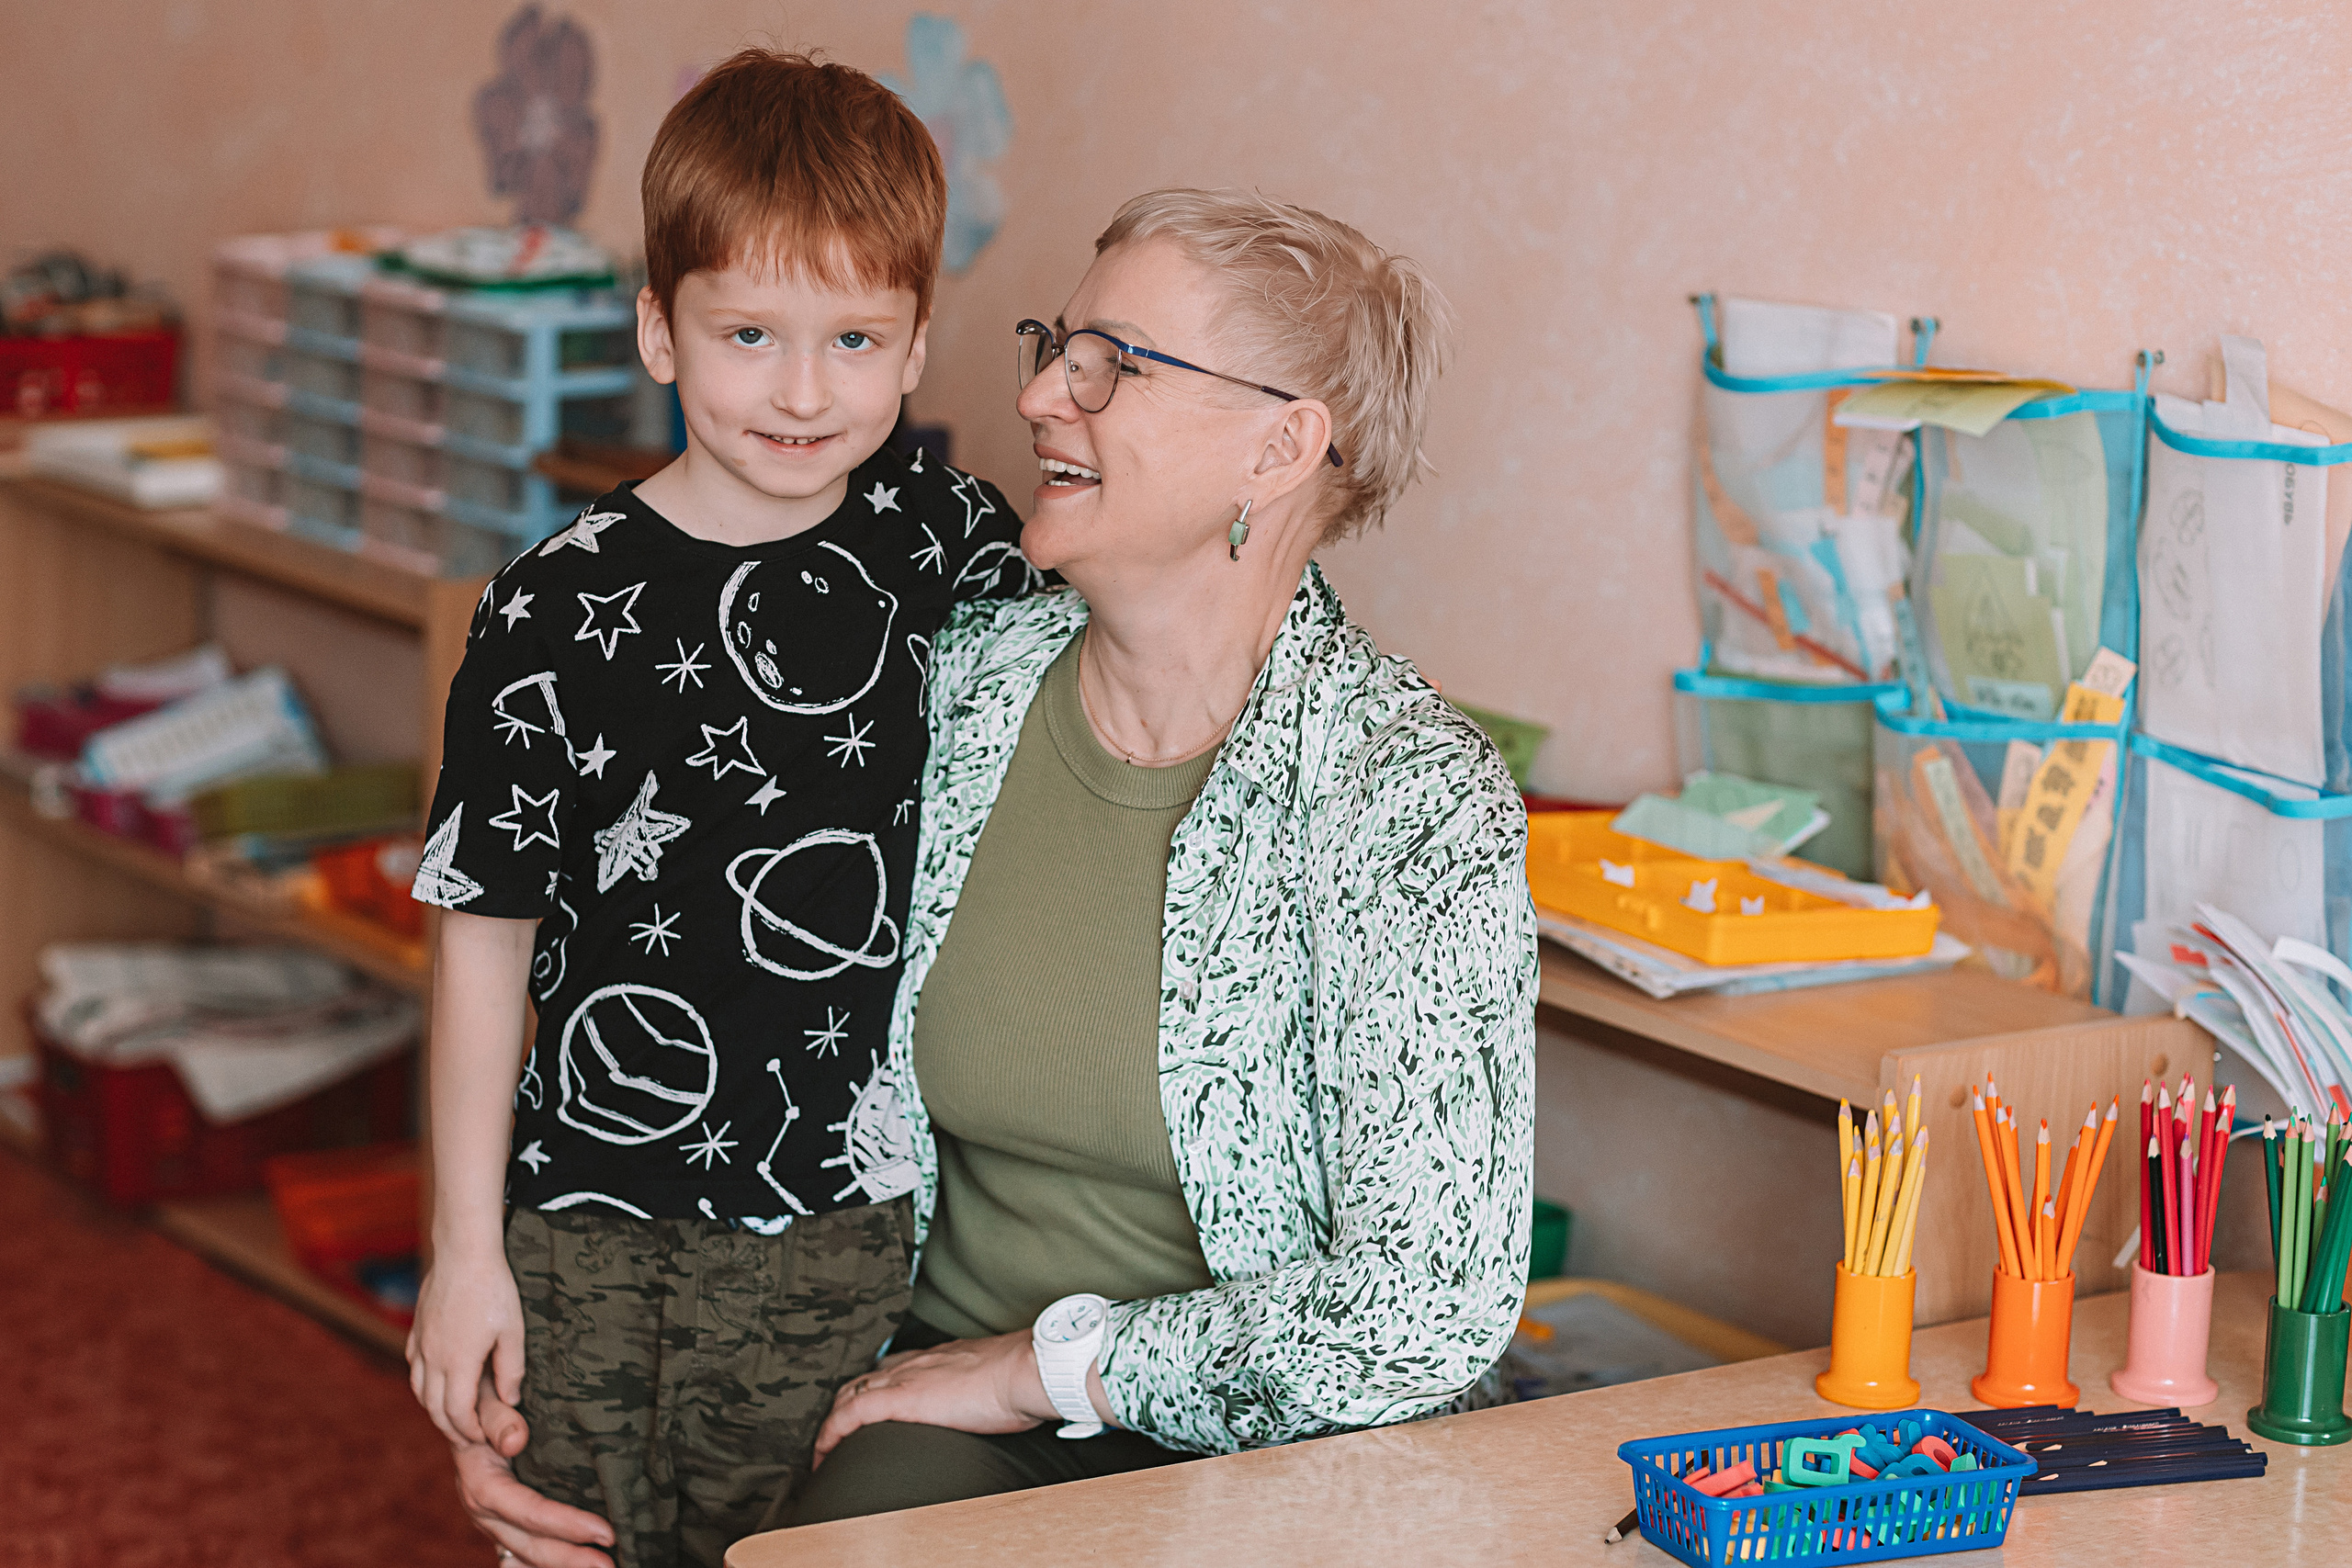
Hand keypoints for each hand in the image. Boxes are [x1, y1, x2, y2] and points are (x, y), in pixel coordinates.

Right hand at [407, 1250, 524, 1444]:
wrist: (464, 1251)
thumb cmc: (494, 1289)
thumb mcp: (513, 1331)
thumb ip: (511, 1370)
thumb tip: (510, 1400)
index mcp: (457, 1362)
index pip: (456, 1412)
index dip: (467, 1430)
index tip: (480, 1437)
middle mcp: (432, 1357)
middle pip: (433, 1407)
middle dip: (449, 1427)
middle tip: (466, 1438)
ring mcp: (421, 1343)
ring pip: (419, 1389)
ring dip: (433, 1408)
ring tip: (451, 1417)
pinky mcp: (417, 1329)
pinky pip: (413, 1366)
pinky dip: (423, 1384)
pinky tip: (435, 1383)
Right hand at [452, 1396, 615, 1567]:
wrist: (462, 1406)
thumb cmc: (482, 1397)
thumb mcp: (485, 1399)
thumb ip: (498, 1418)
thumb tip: (516, 1440)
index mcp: (481, 1483)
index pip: (528, 1511)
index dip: (566, 1525)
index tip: (605, 1531)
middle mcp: (482, 1510)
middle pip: (529, 1545)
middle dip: (570, 1559)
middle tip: (612, 1565)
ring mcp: (491, 1521)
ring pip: (526, 1555)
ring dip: (563, 1564)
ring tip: (604, 1567)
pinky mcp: (501, 1522)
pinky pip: (522, 1553)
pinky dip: (546, 1563)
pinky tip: (575, 1566)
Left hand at [811, 1331, 1060, 1466]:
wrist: (1023, 1370)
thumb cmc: (1019, 1378)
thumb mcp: (993, 1379)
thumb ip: (980, 1388)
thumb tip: (991, 1405)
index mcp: (937, 1357)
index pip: (891, 1366)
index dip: (873, 1387)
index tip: (866, 1405)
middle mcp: (915, 1362)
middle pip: (863, 1379)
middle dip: (844, 1405)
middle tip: (837, 1434)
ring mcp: (904, 1377)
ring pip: (849, 1394)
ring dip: (832, 1421)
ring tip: (825, 1449)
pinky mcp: (900, 1397)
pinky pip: (850, 1414)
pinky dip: (831, 1432)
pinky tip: (823, 1452)